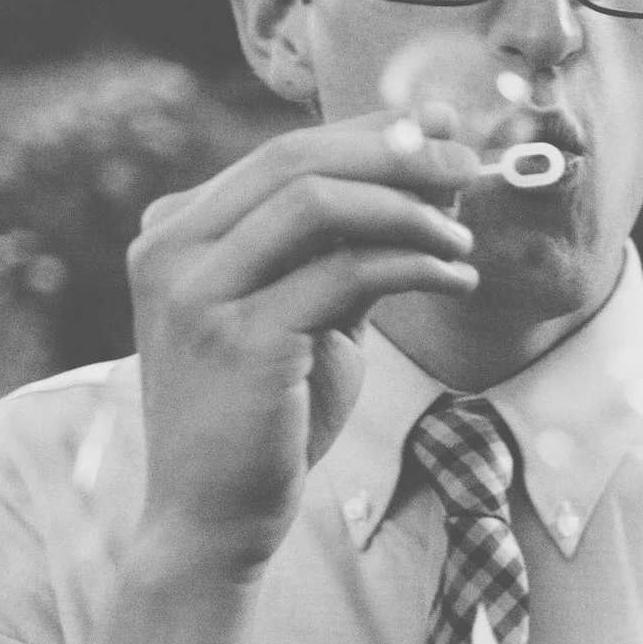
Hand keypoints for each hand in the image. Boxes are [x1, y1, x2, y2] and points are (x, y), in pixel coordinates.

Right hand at [128, 106, 481, 578]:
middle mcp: (171, 249)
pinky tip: (457, 280)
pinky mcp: (239, 338)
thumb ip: (349, 245)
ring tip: (463, 240)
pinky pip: (344, 273)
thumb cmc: (268, 413)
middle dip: (397, 154)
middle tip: (471, 167)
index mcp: (178, 230)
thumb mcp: (308, 312)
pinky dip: (414, 265)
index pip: (285, 152)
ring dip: (409, 210)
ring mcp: (196, 292)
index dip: (372, 134)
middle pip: (297, 160)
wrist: (214, 515)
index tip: (445, 129)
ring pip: (318, 204)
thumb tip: (428, 164)